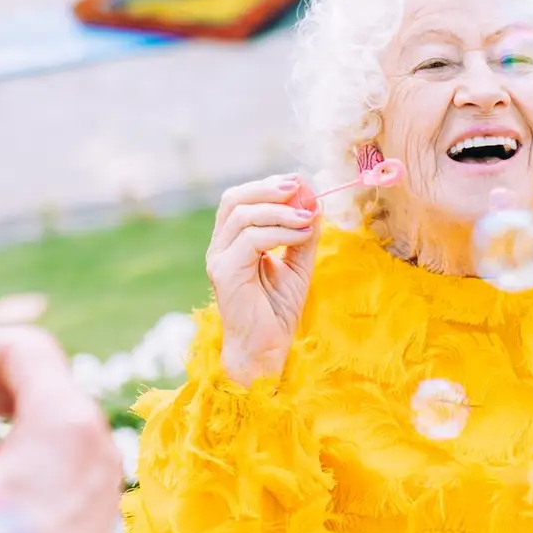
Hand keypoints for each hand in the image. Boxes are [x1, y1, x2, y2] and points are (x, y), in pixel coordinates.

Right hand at [207, 175, 321, 383]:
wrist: (266, 349)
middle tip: (299, 187)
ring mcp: (218, 259)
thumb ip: (302, 235)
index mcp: (231, 243)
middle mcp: (219, 248)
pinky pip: (252, 239)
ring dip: (280, 211)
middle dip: (268, 189)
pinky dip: (280, 232)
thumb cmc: (277, 312)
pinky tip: (301, 234)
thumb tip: (314, 203)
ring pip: (243, 216)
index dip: (267, 186)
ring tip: (308, 217)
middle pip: (234, 200)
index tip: (299, 183)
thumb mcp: (297, 265)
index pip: (239, 200)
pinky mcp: (225, 272)